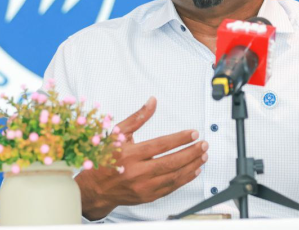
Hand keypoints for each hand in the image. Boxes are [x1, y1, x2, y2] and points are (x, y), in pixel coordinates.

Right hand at [75, 97, 207, 220]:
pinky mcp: (147, 197)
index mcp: (129, 155)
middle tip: (204, 145)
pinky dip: (184, 179)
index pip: (160, 145)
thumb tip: (152, 101)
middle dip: (191, 153)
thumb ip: (137, 118)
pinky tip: (194, 170)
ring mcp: (142, 187)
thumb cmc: (105, 158)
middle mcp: (136, 172)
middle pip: (171, 162)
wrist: (94, 189)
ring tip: (203, 156)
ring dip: (192, 165)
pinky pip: (170, 188)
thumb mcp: (117, 135)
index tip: (194, 133)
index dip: (180, 139)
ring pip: (173, 176)